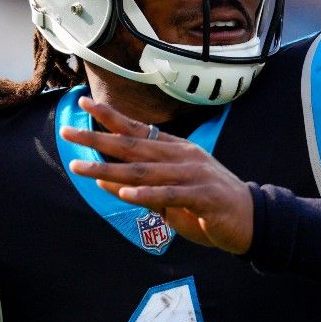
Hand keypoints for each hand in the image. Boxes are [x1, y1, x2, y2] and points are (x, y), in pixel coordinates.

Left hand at [61, 96, 252, 253]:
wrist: (252, 219)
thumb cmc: (207, 205)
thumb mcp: (169, 193)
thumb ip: (140, 186)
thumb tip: (104, 179)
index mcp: (175, 150)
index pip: (137, 129)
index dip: (110, 116)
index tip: (84, 102)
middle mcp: (182, 156)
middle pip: (133, 146)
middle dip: (98, 138)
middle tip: (68, 133)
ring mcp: (194, 174)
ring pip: (144, 171)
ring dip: (110, 169)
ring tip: (82, 168)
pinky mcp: (204, 196)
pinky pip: (170, 194)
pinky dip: (146, 195)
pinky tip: (125, 195)